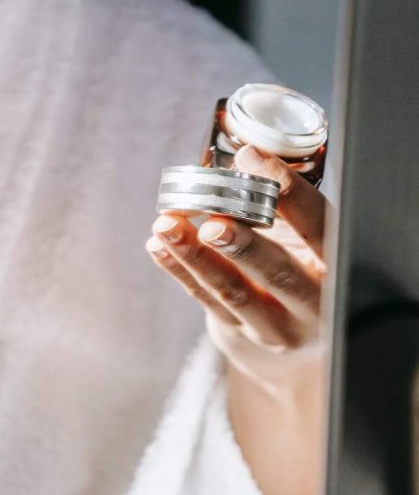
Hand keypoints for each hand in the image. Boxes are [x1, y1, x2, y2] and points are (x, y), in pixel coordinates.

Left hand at [146, 144, 328, 494]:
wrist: (295, 341)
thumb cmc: (298, 266)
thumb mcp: (304, 235)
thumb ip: (280, 202)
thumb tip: (241, 153)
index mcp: (335, 262)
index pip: (318, 225)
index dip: (287, 193)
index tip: (252, 160)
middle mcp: (314, 298)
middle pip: (279, 271)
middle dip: (245, 245)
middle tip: (214, 223)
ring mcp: (277, 324)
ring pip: (234, 291)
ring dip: (196, 257)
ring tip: (167, 227)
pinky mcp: (240, 335)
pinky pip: (206, 300)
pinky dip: (179, 271)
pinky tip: (159, 245)